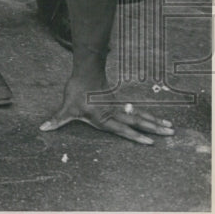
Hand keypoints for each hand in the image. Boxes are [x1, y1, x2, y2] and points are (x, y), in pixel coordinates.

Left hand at [40, 77, 174, 144]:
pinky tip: (157, 119)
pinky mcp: (119, 102)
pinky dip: (148, 115)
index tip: (150, 142)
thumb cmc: (76, 91)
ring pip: (140, 116)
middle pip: (137, 122)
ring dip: (154, 121)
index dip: (135, 136)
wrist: (85, 71)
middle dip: (154, 128)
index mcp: (104, 118)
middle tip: (171, 133)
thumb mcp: (66, 107)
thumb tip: (43, 128)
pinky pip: (136, 111)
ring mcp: (119, 107)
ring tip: (170, 127)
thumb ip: (57, 120)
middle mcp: (114, 113)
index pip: (122, 129)